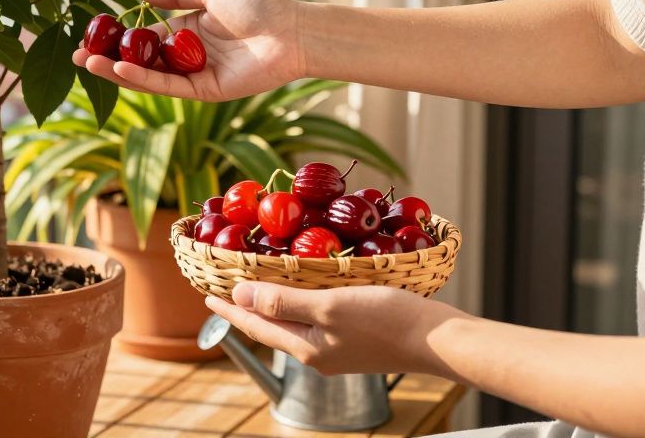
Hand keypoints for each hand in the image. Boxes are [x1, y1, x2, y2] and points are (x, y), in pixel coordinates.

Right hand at [72, 0, 302, 101]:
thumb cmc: (257, 5)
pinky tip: (120, 70)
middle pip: (141, 60)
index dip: (119, 38)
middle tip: (78, 55)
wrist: (290, 29)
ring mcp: (195, 75)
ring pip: (150, 76)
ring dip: (118, 71)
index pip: (145, 37)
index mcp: (188, 30)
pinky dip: (144, 79)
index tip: (91, 35)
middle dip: (109, 59)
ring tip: (89, 63)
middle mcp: (188, 55)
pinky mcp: (205, 91)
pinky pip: (169, 86)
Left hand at [205, 282, 463, 375]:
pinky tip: (301, 293)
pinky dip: (298, 305)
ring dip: (272, 306)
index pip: (255, 326)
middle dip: (247, 309)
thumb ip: (282, 303)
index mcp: (305, 348)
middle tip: (227, 289)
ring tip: (257, 289)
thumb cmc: (385, 319)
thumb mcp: (328, 306)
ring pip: (291, 325)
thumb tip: (240, 297)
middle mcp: (316, 354)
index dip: (230, 308)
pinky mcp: (355, 342)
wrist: (436, 340)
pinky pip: (313, 322)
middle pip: (270, 328)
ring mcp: (336, 351)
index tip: (207, 295)